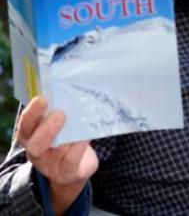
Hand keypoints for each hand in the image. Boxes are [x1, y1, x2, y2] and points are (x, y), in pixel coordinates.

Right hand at [15, 96, 98, 214]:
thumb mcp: (55, 123)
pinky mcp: (67, 172)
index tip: (43, 99)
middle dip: (47, 128)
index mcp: (30, 135)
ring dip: (67, 136)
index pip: (26, 124)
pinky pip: (71, 160)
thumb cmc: (64, 134)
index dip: (32, 112)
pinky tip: (86, 137)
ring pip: (56, 152)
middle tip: (60, 113)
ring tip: (78, 123)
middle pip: (35, 144)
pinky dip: (79, 147)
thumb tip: (68, 92)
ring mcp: (51, 165)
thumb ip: (57, 110)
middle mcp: (36, 151)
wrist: (73, 165)